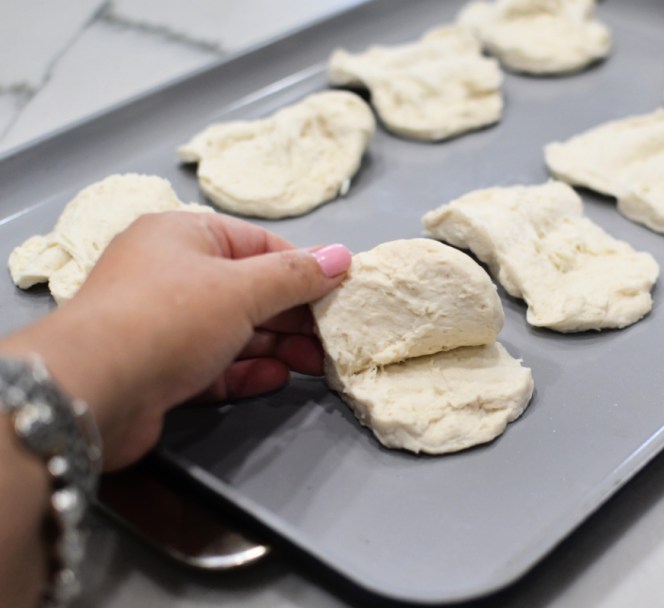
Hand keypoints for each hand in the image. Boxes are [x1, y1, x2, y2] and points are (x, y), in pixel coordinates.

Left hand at [0, 211, 350, 469]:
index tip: (339, 291)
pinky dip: (247, 371)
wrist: (92, 390)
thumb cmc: (165, 320)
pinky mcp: (159, 368)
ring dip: (276, 346)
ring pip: (233, 330)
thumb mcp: (242, 289)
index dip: (302, 268)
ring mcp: (162, 323)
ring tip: (316, 364)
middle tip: (333, 338)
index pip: (257, 243)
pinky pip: (214, 364)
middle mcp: (169, 274)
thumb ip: (295, 276)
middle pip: (247, 289)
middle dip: (293, 315)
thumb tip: (342, 256)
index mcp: (181, 236)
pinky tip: (277, 379)